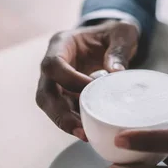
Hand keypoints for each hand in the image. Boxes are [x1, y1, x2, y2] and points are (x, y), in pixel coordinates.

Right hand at [36, 20, 138, 139]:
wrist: (113, 39)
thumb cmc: (115, 33)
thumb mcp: (122, 33)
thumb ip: (119, 50)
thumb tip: (116, 73)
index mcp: (62, 43)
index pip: (53, 64)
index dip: (69, 79)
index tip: (92, 88)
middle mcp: (53, 62)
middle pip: (45, 91)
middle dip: (59, 112)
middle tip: (80, 128)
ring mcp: (57, 80)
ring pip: (50, 105)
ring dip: (65, 121)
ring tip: (85, 134)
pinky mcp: (66, 93)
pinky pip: (64, 110)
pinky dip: (74, 121)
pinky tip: (89, 131)